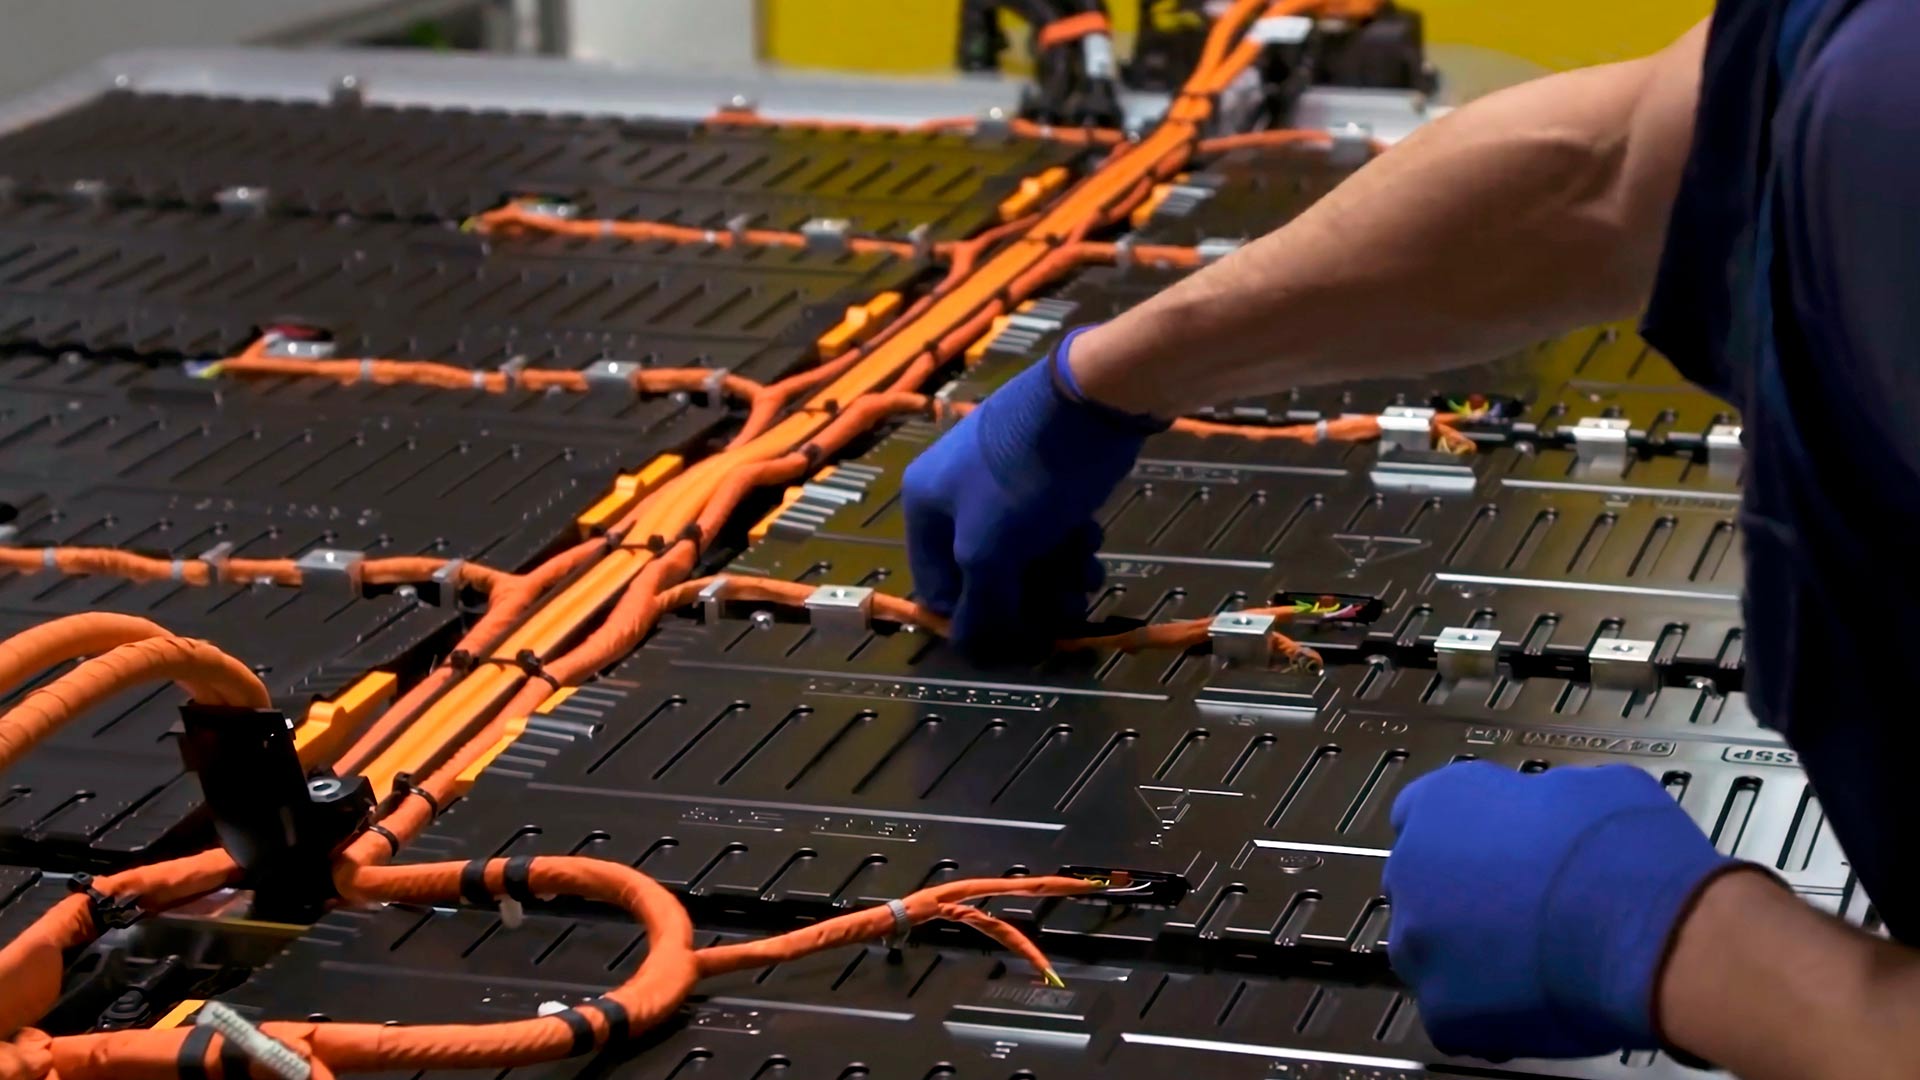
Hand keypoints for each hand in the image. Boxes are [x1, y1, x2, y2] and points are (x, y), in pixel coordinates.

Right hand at [902, 327, 1162, 660]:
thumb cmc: (1025, 476)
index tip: (1019, 637)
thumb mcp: (991, 550)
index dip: (977, 617)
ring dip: (1057, 576)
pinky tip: (1091, 544)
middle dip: (1029, 597)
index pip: (937, 587)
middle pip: (988, 575)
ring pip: (1025, 555)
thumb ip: (980, 605)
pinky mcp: (1041, 476)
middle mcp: (956, 495)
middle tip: (1065, 608)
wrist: (1091, 401)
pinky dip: (1070, 545)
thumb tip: (969, 648)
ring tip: (1085, 575)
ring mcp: (1001, 484)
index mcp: (925, 505)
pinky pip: (1048, 528)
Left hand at [1384, 762, 1741, 1060]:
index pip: (1422, 815)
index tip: (1488, 852)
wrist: (1648, 932)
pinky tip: (1530, 1004)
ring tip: (1526, 965)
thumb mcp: (1590, 786)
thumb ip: (1542, 799)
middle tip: (1515, 913)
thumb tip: (1553, 815)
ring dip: (1464, 958)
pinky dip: (1485, 1015)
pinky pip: (1452, 1013)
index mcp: (1442, 802)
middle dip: (1459, 899)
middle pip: (1420, 885)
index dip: (1462, 838)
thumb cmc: (1627, 856)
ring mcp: (1419, 942)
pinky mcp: (1442, 1007)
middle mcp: (1413, 866)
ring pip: (1427, 953)